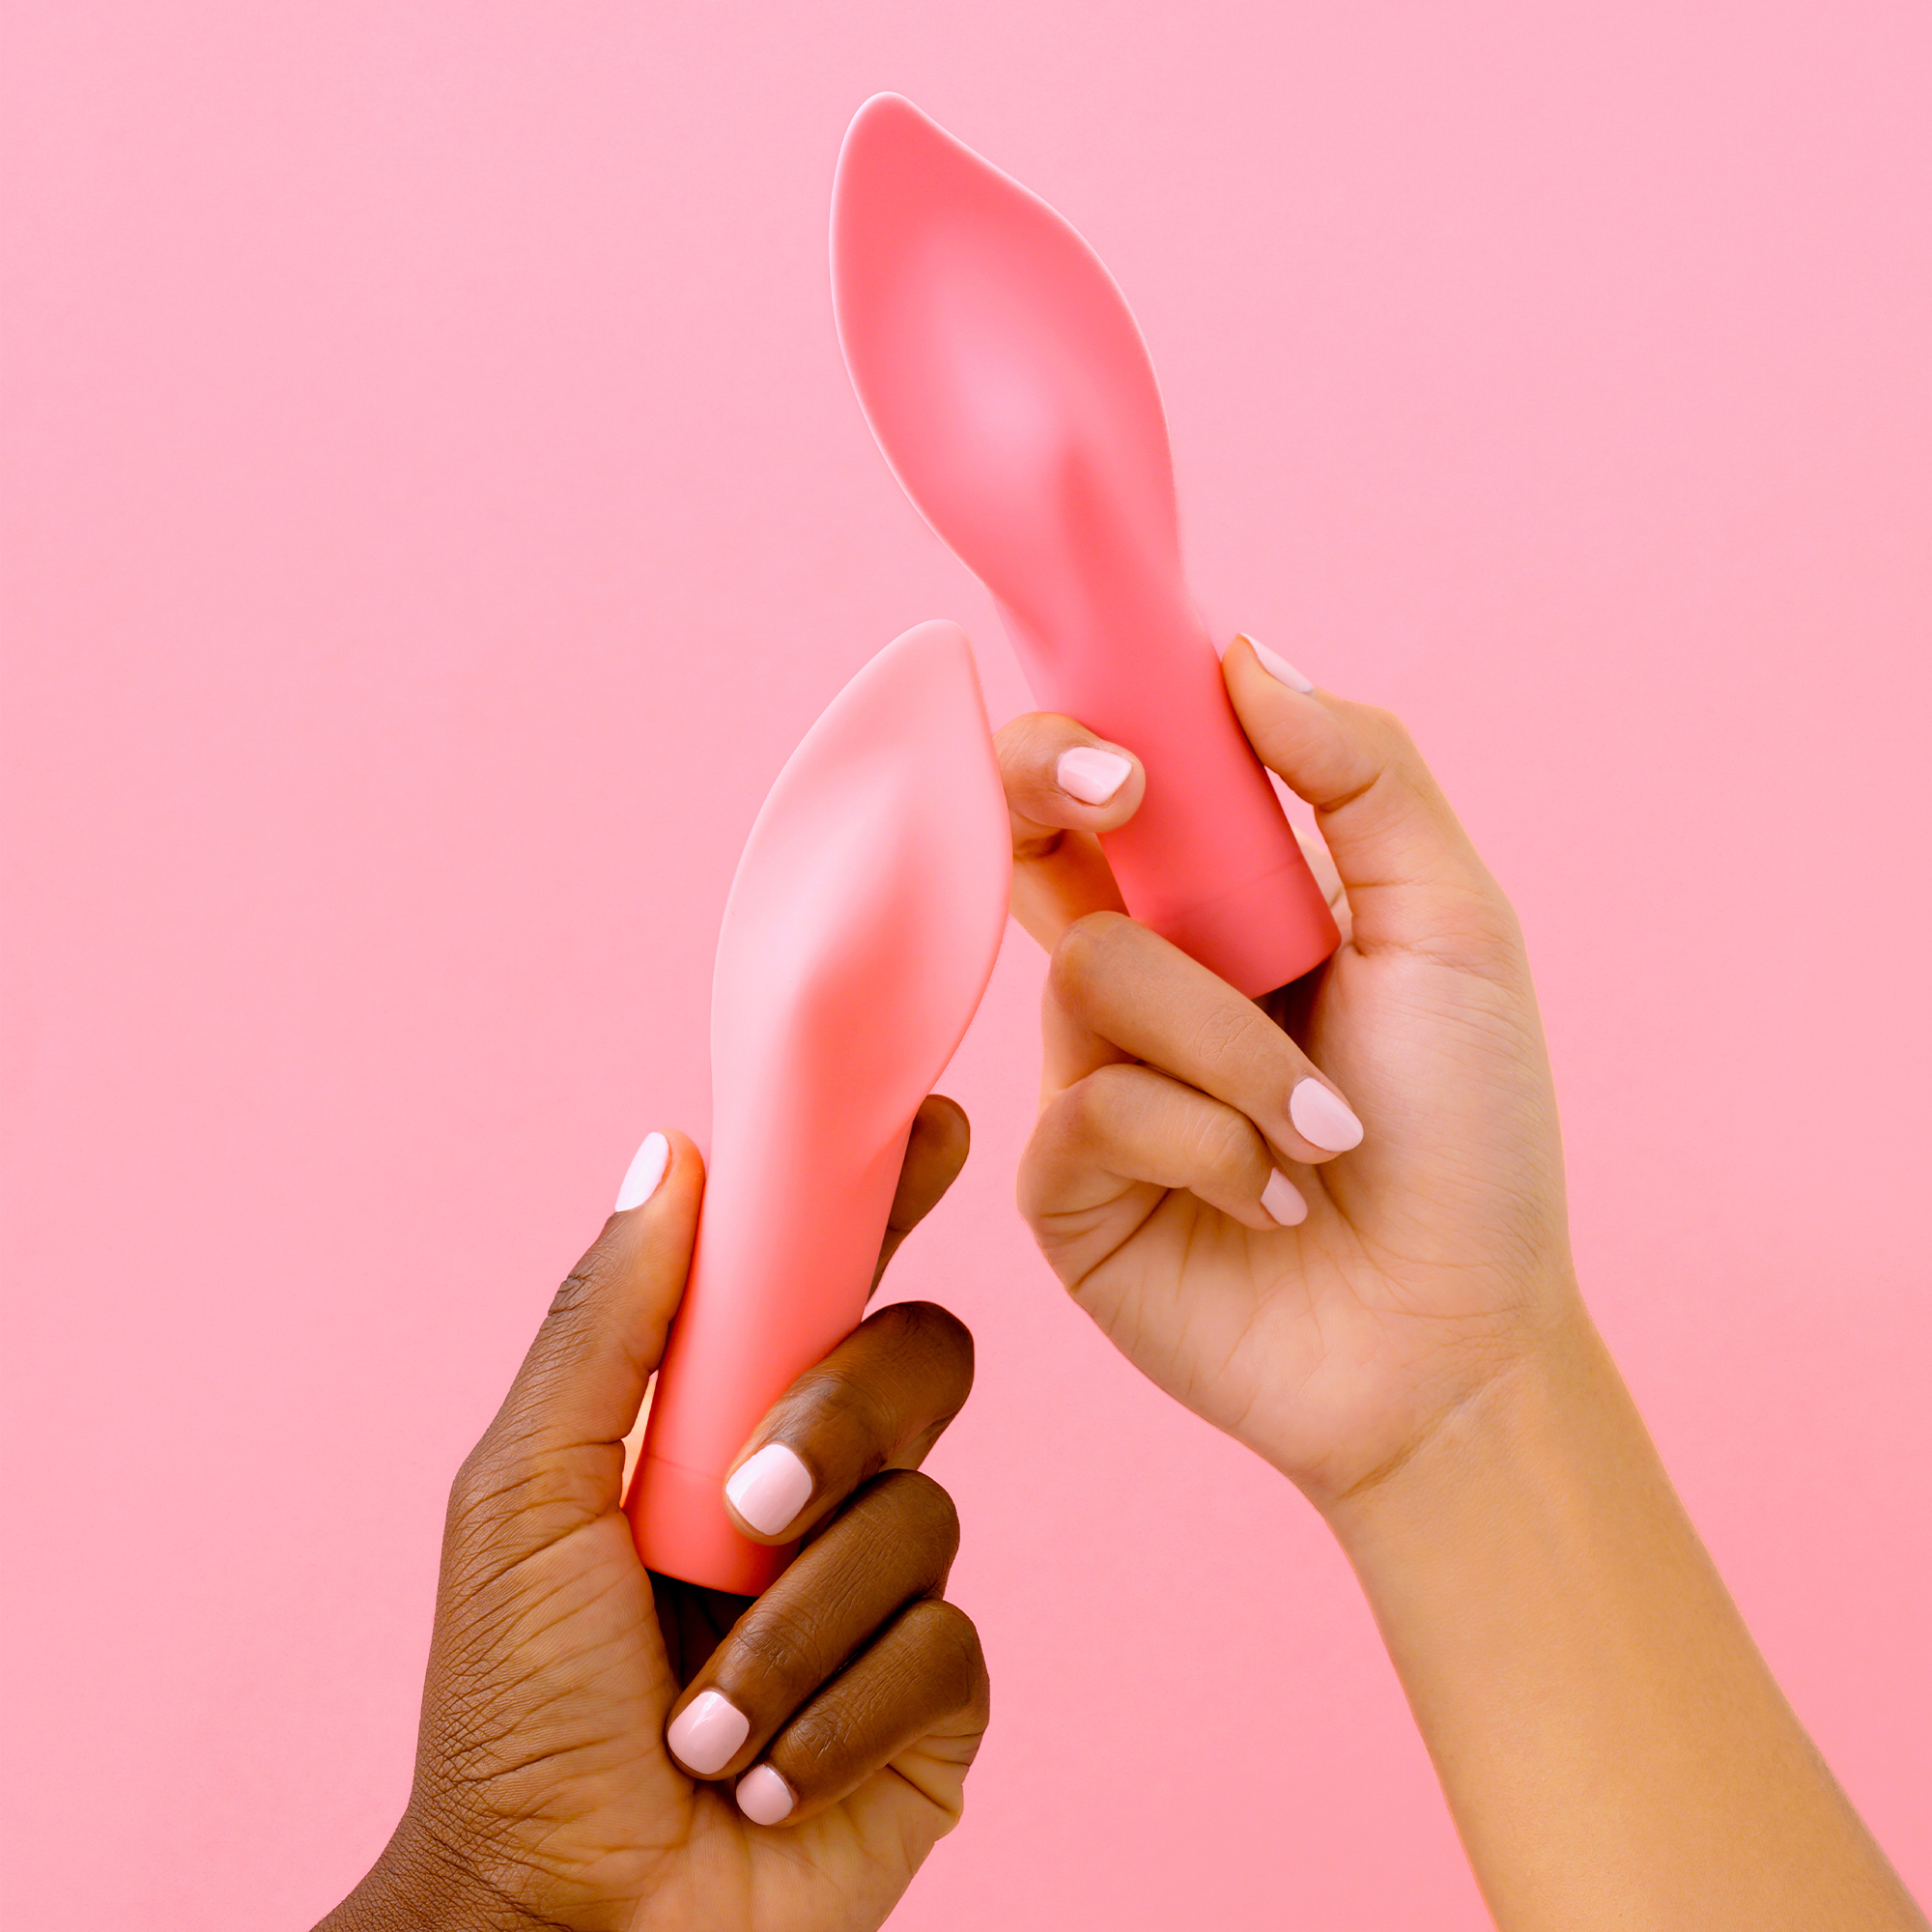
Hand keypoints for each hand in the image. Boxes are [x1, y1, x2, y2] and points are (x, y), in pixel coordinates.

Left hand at [319, 1098, 987, 1931]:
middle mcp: (820, 1485)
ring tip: (702, 1721)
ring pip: (924, 1519)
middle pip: (917, 1360)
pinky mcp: (934, 1702)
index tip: (936, 1125)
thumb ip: (609, 1322)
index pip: (832, 1272)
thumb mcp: (531, 1492)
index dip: (889, 1191)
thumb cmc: (518, 1711)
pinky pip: (944, 1650)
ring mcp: (883, 1590)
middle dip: (839, 1420)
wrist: (567, 1925)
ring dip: (793, 1627)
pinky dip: (834, 1713)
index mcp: (728, 1415)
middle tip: (745, 1507)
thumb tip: (671, 1152)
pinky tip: (763, 1773)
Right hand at [1003, 639, 1573, 1506]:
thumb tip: (1244, 654)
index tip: (1135, 728)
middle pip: (1031, 840)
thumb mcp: (1454, 930)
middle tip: (1122, 794)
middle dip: (1050, 788)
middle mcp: (1141, 981)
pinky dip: (1211, 1144)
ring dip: (1236, 1053)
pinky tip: (1278, 1201)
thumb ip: (1361, 777)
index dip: (1084, 731)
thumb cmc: (1471, 1138)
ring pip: (1095, 977)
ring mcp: (1090, 1079)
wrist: (1451, 1344)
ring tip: (1326, 1134)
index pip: (1109, 785)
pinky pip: (1090, 1106)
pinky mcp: (1062, 1186)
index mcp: (1221, 909)